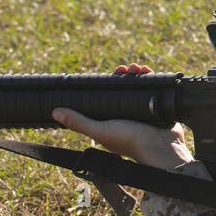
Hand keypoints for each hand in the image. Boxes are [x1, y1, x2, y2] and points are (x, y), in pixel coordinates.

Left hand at [52, 62, 192, 169]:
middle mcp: (126, 113)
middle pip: (124, 88)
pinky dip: (151, 78)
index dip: (108, 82)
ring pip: (139, 87)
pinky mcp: (157, 108)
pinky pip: (154, 89)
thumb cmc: (129, 141)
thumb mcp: (100, 130)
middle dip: (124, 75)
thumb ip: (79, 122)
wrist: (160, 147)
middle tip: (125, 68)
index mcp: (111, 119)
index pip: (106, 95)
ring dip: (137, 74)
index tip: (112, 73)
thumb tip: (55, 112)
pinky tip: (149, 72)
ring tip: (137, 68)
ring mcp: (143, 110)